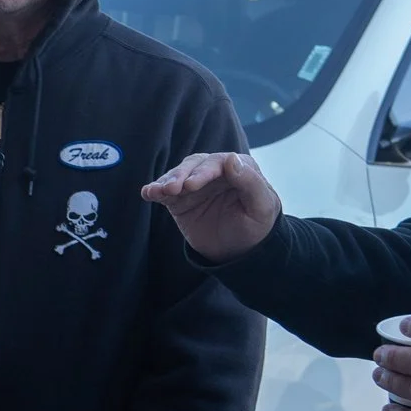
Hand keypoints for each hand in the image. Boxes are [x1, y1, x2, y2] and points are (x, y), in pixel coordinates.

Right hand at [141, 152, 281, 262]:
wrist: (239, 251)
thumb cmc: (256, 226)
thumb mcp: (262, 207)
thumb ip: (251, 183)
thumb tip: (231, 159)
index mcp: (239, 168)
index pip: (219, 163)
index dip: (204, 172)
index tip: (192, 184)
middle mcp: (214, 171)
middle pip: (194, 166)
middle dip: (182, 175)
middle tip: (173, 189)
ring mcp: (195, 184)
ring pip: (178, 175)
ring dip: (166, 181)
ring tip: (158, 192)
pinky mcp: (180, 199)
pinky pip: (165, 192)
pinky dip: (155, 191)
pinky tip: (147, 193)